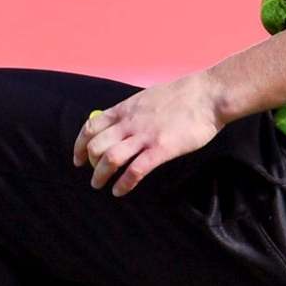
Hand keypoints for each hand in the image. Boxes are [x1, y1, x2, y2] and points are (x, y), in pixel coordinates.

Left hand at [75, 71, 229, 196]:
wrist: (208, 95)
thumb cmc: (182, 96)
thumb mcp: (148, 97)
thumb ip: (133, 111)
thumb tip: (121, 122)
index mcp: (126, 109)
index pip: (91, 126)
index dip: (79, 144)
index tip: (77, 158)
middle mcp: (130, 123)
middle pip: (96, 145)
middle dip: (89, 162)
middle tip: (92, 174)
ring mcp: (145, 136)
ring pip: (110, 158)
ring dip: (100, 175)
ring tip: (99, 185)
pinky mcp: (161, 149)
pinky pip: (135, 170)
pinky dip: (123, 183)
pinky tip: (120, 191)